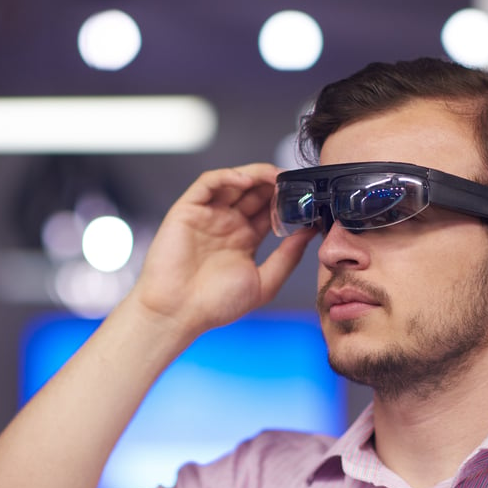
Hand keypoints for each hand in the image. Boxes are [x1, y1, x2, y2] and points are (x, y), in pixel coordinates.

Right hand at [130, 163, 315, 336]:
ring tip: (275, 176)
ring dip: (256, 174)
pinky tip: (246, 181)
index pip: (268, 210)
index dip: (286, 201)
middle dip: (275, 184)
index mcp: (244, 240)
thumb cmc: (215, 305)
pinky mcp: (188, 209)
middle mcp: (226, 224)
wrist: (178, 313)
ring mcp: (208, 215)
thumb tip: (309, 232)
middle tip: (294, 181)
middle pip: (254, 192)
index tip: (307, 198)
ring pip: (234, 182)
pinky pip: (208, 183)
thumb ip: (288, 257)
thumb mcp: (264, 283)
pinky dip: (227, 176)